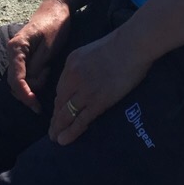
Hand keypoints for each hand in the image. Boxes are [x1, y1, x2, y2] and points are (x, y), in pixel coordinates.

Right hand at [0, 0, 72, 110]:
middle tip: (48, 76)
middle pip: (15, 81)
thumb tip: (29, 84)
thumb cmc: (55, 25)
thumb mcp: (49, 47)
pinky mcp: (23, 56)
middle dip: (30, 89)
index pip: (16, 78)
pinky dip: (34, 77)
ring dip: (34, 82)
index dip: (25, 94)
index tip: (35, 105)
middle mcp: (12, 51)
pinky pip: (24, 73)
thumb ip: (37, 66)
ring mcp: (17, 54)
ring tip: (48, 70)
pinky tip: (46, 70)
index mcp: (16, 48)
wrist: (57, 9)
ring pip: (20, 79)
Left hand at [46, 32, 160, 145]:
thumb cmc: (118, 45)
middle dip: (55, 119)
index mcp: (70, 65)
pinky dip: (71, 131)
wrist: (131, 46)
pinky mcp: (98, 101)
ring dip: (59, 128)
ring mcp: (85, 91)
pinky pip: (81, 120)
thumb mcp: (90, 51)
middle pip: (59, 103)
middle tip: (51, 131)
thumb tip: (82, 78)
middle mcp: (73, 79)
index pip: (60, 89)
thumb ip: (82, 65)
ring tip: (55, 139)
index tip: (59, 113)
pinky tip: (64, 140)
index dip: (59, 104)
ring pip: (66, 114)